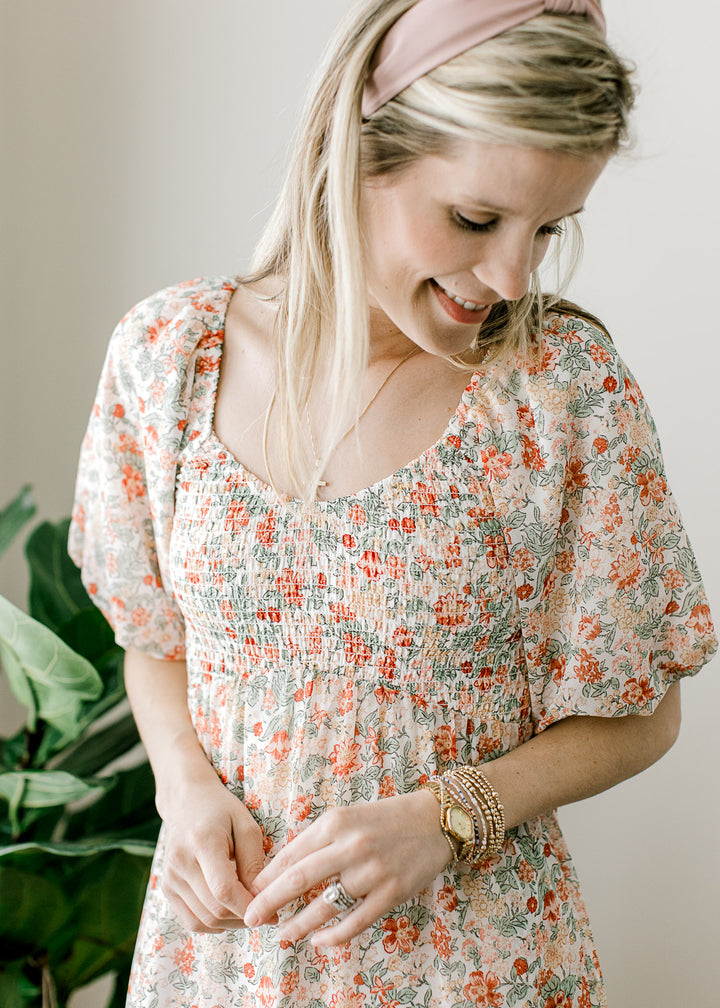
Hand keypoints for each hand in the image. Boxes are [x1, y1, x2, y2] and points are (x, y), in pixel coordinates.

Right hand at [159, 775, 266, 933]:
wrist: (187, 800)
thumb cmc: (222, 810)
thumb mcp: (247, 826)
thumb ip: (253, 862)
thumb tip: (259, 899)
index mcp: (202, 841)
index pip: (224, 890)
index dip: (248, 907)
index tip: (272, 913)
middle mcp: (180, 862)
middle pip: (214, 909)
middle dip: (244, 918)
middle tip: (265, 913)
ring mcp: (169, 877)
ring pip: (203, 920)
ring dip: (230, 924)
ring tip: (249, 912)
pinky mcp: (166, 888)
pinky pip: (191, 921)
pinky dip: (213, 924)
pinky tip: (229, 913)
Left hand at [243, 789, 450, 946]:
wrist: (434, 821)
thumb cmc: (383, 819)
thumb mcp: (346, 817)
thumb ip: (317, 840)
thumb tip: (281, 871)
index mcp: (335, 822)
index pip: (291, 853)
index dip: (267, 877)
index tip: (250, 892)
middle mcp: (351, 845)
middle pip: (299, 878)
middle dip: (269, 901)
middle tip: (250, 918)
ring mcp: (371, 871)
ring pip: (324, 905)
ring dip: (297, 924)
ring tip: (282, 935)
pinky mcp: (391, 892)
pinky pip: (355, 922)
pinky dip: (333, 937)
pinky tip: (318, 942)